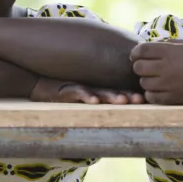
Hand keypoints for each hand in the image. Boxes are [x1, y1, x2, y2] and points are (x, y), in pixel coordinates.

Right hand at [30, 76, 144, 104]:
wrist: (37, 80)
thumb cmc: (59, 87)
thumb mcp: (79, 91)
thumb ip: (96, 92)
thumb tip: (116, 97)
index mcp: (96, 87)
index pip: (117, 90)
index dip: (131, 94)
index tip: (145, 98)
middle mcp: (90, 86)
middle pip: (113, 91)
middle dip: (127, 95)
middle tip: (140, 99)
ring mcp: (79, 87)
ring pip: (99, 92)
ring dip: (111, 96)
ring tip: (123, 100)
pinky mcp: (65, 90)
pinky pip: (78, 93)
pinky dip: (86, 97)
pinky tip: (94, 101)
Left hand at [131, 40, 182, 104]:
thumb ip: (168, 44)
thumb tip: (152, 46)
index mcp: (169, 52)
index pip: (141, 50)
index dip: (136, 52)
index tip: (137, 54)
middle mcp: (165, 68)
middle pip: (138, 67)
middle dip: (139, 65)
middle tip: (146, 66)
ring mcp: (168, 84)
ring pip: (143, 83)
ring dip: (146, 80)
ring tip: (154, 78)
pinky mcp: (173, 98)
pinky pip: (152, 97)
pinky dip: (152, 93)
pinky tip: (158, 90)